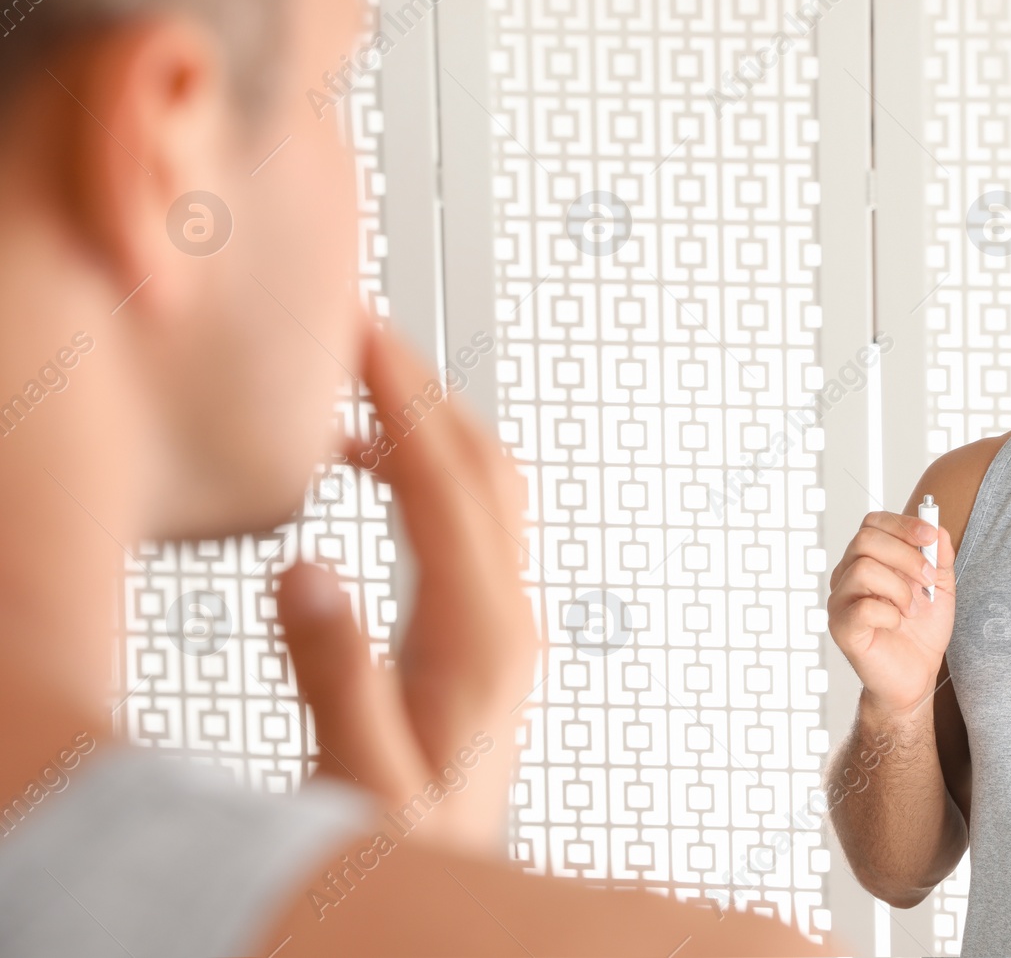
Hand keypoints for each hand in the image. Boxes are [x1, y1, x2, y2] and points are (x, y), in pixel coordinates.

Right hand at [276, 317, 536, 858]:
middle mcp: (507, 616)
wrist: (443, 876)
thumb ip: (337, 677)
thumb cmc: (405, 841)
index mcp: (483, 637)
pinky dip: (419, 471)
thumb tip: (307, 570)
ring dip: (427, 425)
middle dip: (425, 390)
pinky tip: (365, 469)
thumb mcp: (360, 773)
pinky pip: (462, 520)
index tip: (364, 338)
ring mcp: (502, 621)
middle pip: (484, 468)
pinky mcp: (483, 632)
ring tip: (356, 383)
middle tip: (361, 330)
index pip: (447, 488)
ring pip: (483, 488)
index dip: (404, 405)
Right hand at [827, 511, 954, 718]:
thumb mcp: (940, 588)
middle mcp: (847, 575)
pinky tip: (896, 624)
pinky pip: (862, 607)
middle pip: (865, 539)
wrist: (916, 677)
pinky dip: (890, 614)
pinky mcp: (841, 628)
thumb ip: (939, 557)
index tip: (931, 536)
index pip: (873, 523)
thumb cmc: (921, 632)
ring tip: (911, 609)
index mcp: (867, 560)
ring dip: (899, 588)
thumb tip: (937, 528)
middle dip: (906, 555)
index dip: (903, 524)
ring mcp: (840, 601)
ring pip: (863, 569)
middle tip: (928, 580)